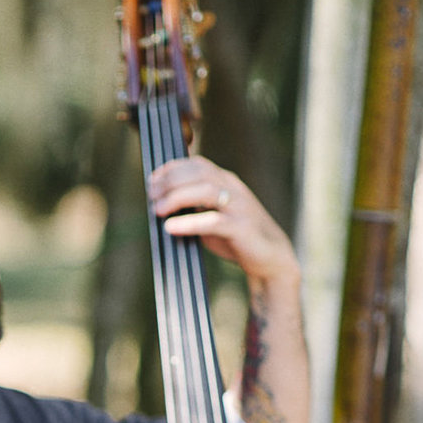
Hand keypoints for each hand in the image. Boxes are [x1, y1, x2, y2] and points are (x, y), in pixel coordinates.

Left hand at [148, 156, 297, 290]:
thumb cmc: (237, 238)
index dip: (173, 168)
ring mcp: (240, 207)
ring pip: (206, 190)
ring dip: (177, 197)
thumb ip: (194, 207)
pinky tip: (172, 227)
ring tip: (158, 209)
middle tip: (151, 195)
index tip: (153, 180)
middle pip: (199, 173)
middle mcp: (234, 189)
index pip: (198, 163)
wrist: (271, 258)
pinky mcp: (242, 228)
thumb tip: (161, 205)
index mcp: (227, 182)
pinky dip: (190, 222)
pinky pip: (214, 221)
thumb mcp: (213, 216)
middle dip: (170, 181)